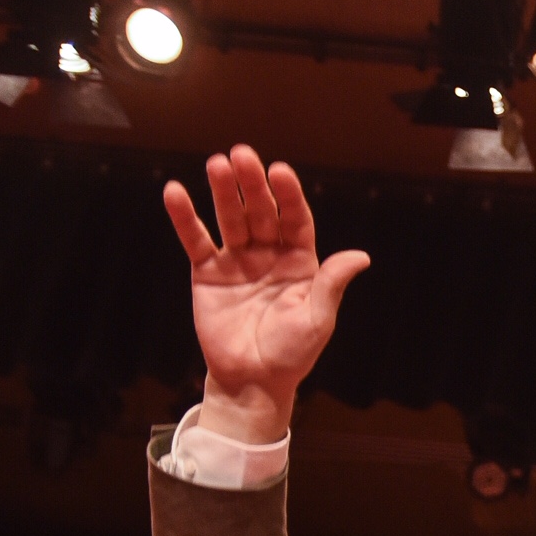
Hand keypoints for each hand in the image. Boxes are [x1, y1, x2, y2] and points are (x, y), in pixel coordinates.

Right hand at [162, 145, 370, 443]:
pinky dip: (185, 217)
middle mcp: (269, 253)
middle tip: (242, 155)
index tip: (280, 171)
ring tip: (216, 164)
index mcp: (300, 261)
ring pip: (230, 218)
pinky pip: (196, 240)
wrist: (252, 380)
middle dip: (252, 184)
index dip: (288, 195)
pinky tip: (175, 192)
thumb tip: (361, 257)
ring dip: (222, 191)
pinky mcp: (208, 272)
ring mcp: (237, 260)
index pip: (295, 219)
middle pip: (260, 211)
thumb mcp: (317, 319)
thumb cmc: (291, 353)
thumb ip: (331, 284)